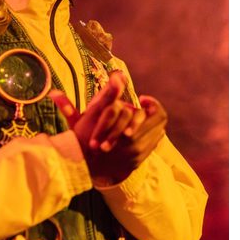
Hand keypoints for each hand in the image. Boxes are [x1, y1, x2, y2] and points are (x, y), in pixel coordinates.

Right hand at [50, 71, 166, 183]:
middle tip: (142, 107)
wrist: (81, 165)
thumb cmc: (83, 135)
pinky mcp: (136, 162)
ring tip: (138, 119)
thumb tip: (119, 74)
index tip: (141, 99)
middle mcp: (134, 144)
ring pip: (157, 133)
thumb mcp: (94, 112)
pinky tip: (137, 131)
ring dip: (150, 124)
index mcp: (126, 130)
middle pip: (159, 123)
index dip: (151, 103)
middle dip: (150, 112)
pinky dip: (149, 135)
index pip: (156, 113)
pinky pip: (152, 145)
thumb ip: (108, 94)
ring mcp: (136, 154)